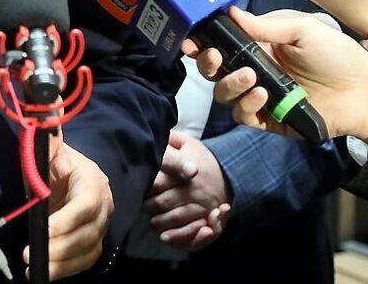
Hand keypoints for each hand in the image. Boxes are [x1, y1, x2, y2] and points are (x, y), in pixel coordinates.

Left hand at [23, 136, 112, 279]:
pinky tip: (44, 274)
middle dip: (59, 247)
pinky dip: (67, 270)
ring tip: (35, 269)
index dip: (65, 221)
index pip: (84, 205)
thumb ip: (48, 128)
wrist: (71, 177)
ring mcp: (102, 226)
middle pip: (87, 233)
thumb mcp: (50, 148)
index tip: (42, 230)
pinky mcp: (96, 242)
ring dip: (62, 263)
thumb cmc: (55, 164)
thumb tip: (49, 96)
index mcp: (91, 181)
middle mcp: (103, 205)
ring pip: (87, 250)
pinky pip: (86, 260)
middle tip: (31, 256)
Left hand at [143, 130, 230, 250]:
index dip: (146, 185)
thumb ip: (170, 139)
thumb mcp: (188, 144)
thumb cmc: (202, 159)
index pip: (161, 180)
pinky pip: (191, 231)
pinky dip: (177, 236)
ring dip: (160, 222)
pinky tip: (164, 237)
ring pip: (176, 217)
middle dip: (150, 206)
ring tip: (150, 222)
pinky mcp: (205, 218)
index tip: (137, 185)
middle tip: (140, 205)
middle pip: (165, 201)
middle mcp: (193, 190)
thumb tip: (152, 131)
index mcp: (186, 171)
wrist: (230, 175)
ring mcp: (200, 206)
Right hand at [181, 8, 367, 140]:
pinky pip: (243, 115)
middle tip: (212, 57)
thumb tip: (231, 12)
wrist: (364, 92)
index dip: (203, 41)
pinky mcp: (268, 119)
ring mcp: (260, 95)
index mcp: (260, 44)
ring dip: (229, 84)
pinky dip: (246, 105)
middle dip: (206, 62)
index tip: (191, 39)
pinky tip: (261, 96)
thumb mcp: (303, 29)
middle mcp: (255, 69)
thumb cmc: (338, 54)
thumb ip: (265, 24)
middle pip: (214, 69)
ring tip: (250, 78)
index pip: (222, 42)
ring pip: (223, 93)